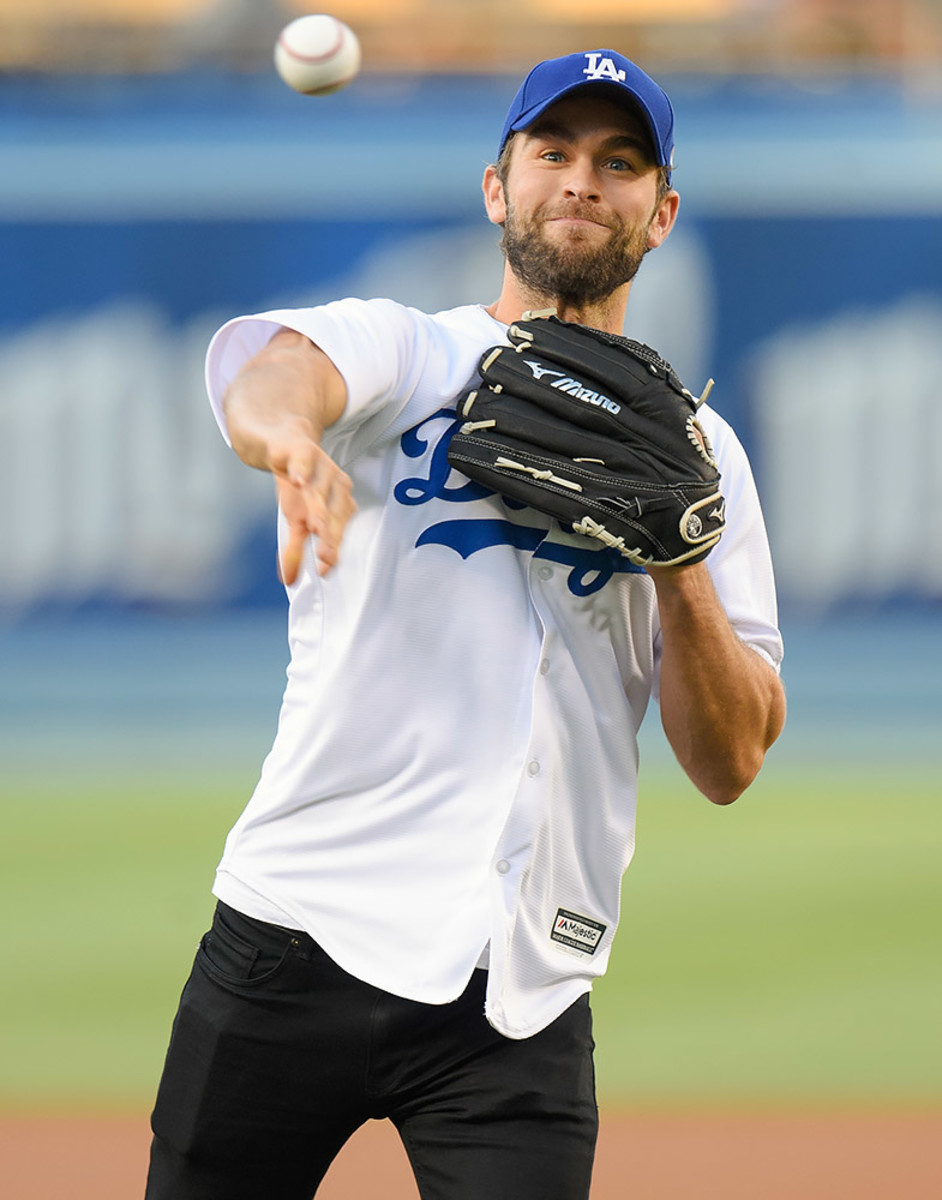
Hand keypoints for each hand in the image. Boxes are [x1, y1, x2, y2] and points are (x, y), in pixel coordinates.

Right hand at [270, 428, 355, 582]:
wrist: (286, 442)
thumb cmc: (298, 486)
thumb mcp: (295, 518)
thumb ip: (296, 548)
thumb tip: (288, 581)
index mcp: (340, 504)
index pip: (338, 531)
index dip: (332, 549)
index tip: (324, 570)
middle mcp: (335, 485)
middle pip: (333, 513)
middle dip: (329, 535)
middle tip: (324, 556)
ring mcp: (320, 466)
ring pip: (320, 489)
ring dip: (318, 507)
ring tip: (315, 527)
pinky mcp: (300, 449)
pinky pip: (303, 459)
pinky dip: (301, 469)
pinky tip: (298, 479)